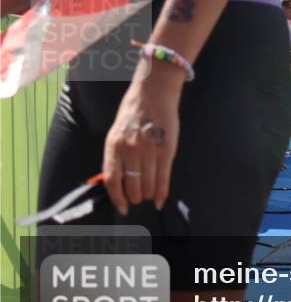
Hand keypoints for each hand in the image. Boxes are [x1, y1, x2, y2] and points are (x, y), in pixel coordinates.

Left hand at [102, 64, 181, 214]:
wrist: (153, 94)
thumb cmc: (134, 114)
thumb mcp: (116, 134)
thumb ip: (116, 156)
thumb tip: (117, 181)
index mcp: (114, 146)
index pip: (112, 180)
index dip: (117, 198)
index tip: (122, 207)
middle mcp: (130, 150)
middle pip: (131, 184)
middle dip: (135, 197)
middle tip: (138, 199)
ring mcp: (149, 149)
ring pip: (147, 183)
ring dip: (148, 194)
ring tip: (148, 195)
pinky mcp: (166, 148)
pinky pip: (163, 176)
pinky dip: (162, 191)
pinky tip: (160, 200)